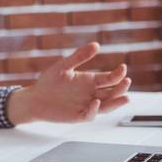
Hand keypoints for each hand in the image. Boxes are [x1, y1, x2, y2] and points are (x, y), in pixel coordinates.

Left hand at [7, 42, 130, 124]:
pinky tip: (96, 102)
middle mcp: (91, 93)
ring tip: (126, 98)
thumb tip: (96, 45)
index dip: (118, 74)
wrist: (35, 98)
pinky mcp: (78, 116)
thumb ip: (79, 56)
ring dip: (116, 102)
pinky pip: (90, 115)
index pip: (110, 78)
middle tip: (127, 81)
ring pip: (106, 105)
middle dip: (121, 87)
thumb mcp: (64, 65)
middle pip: (112, 92)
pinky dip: (94, 110)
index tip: (123, 68)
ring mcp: (86, 105)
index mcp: (90, 81)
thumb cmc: (49, 81)